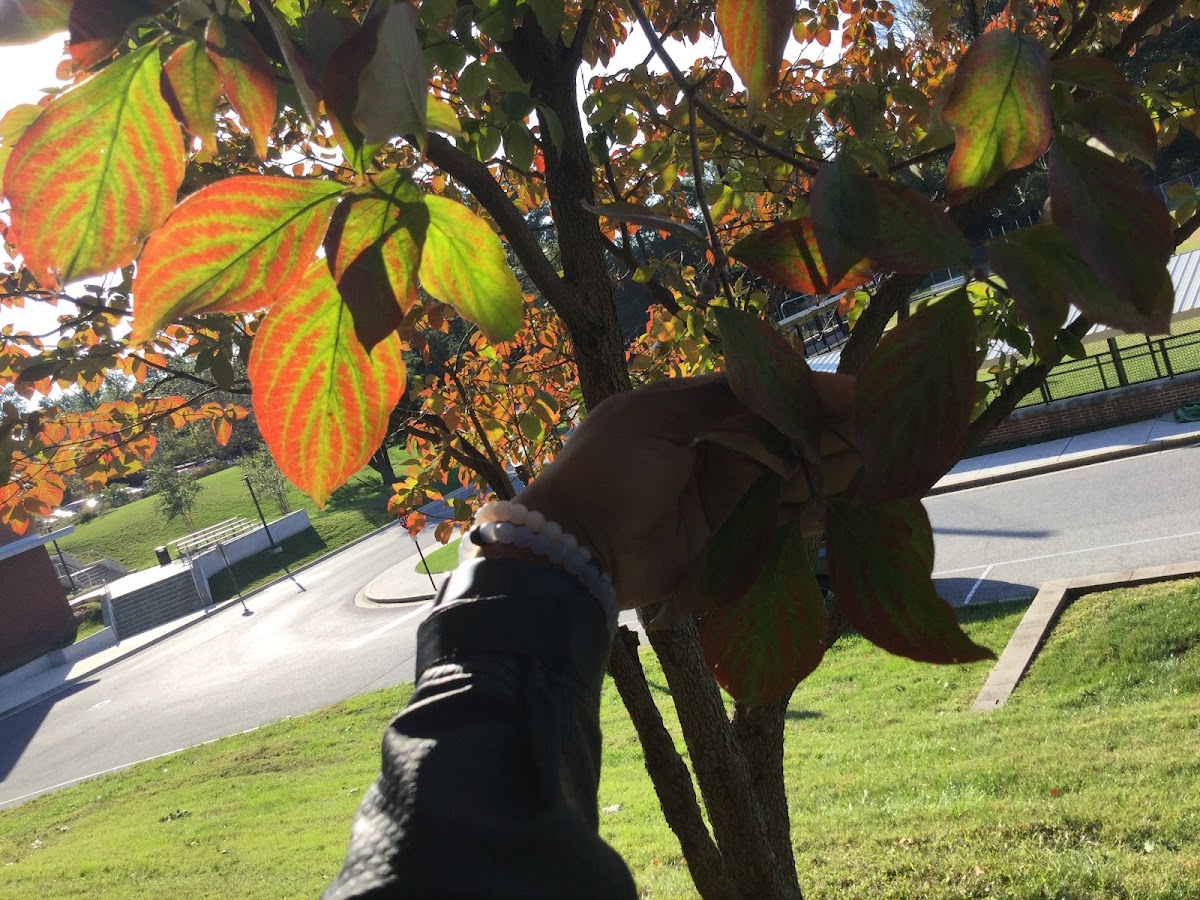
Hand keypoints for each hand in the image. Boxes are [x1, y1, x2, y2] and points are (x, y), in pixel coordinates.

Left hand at [508, 374, 857, 609]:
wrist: (575, 548)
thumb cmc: (609, 469)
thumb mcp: (657, 417)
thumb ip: (721, 397)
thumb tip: (782, 376)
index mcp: (690, 409)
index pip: (764, 393)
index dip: (811, 392)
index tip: (860, 393)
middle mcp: (711, 447)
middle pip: (783, 433)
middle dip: (831, 427)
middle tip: (887, 426)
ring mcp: (721, 494)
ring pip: (789, 473)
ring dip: (831, 464)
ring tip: (882, 456)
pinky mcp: (727, 535)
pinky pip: (778, 515)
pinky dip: (812, 506)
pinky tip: (850, 494)